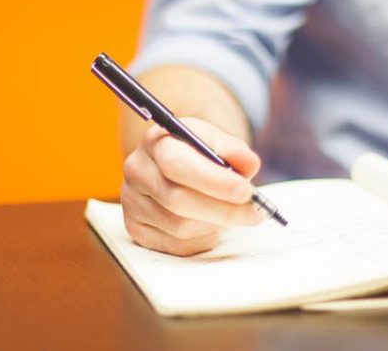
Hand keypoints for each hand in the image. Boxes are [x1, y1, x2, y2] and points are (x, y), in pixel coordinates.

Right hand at [121, 117, 263, 255]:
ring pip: (180, 226)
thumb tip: (247, 163)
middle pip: (178, 199)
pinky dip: (202, 238)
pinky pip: (177, 245)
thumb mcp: (217, 142)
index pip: (178, 164)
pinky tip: (209, 224)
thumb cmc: (200, 155)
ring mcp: (132, 202)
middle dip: (223, 209)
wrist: (175, 168)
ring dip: (214, 224)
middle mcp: (137, 170)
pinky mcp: (136, 229)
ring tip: (230, 213)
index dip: (213, 181)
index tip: (245, 191)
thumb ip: (234, 150)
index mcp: (155, 142)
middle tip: (255, 212)